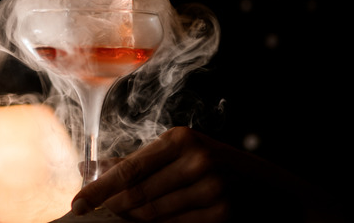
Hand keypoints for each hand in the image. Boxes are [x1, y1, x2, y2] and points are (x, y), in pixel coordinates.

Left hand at [70, 127, 333, 221]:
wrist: (277, 194)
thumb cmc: (223, 171)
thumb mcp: (186, 155)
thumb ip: (144, 162)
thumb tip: (95, 168)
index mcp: (181, 138)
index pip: (129, 169)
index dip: (98, 189)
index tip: (76, 203)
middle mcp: (195, 158)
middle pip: (136, 195)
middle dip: (109, 210)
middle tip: (86, 218)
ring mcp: (211, 187)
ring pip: (153, 216)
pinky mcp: (222, 214)